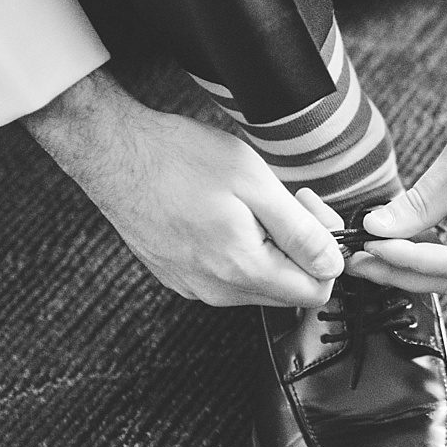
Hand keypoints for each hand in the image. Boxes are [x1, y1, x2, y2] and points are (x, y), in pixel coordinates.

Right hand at [24, 68, 343, 306]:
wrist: (114, 153)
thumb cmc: (179, 158)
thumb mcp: (254, 182)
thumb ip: (299, 230)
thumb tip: (333, 264)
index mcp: (241, 270)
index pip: (315, 293)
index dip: (327, 253)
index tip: (313, 214)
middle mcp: (217, 290)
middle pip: (288, 291)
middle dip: (301, 250)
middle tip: (288, 200)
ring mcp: (193, 286)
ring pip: (258, 283)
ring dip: (270, 248)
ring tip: (253, 203)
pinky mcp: (177, 276)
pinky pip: (228, 276)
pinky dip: (240, 250)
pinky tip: (226, 213)